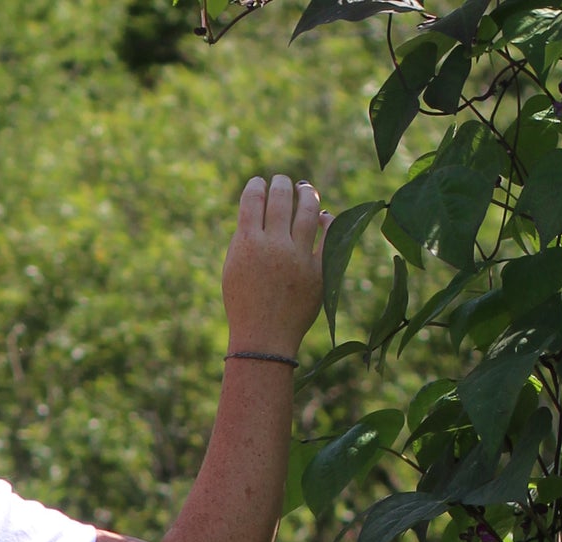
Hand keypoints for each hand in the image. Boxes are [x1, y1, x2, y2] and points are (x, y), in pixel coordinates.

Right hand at [221, 175, 329, 359]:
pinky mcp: (318, 271)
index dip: (256, 185)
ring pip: (308, 210)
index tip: (259, 184)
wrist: (263, 340)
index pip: (253, 198)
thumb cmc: (243, 305)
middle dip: (282, 183)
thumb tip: (262, 209)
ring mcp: (298, 257)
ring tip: (305, 189)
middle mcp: (273, 245)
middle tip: (283, 181)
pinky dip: (327, 222)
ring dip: (306, 193)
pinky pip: (329, 236)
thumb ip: (244, 239)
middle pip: (281, 197)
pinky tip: (323, 217)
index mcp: (247, 244)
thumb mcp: (232, 270)